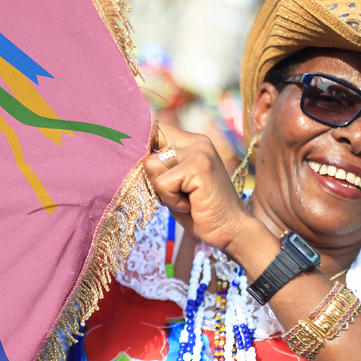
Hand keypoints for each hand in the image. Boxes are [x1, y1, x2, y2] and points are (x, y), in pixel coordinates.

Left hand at [143, 123, 260, 257]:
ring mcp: (199, 151)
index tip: (141, 163)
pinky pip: (162, 183)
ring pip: (151, 166)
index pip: (153, 129)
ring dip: (163, 191)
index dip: (140, 147)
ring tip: (186, 199)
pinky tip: (191, 204)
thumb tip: (130, 156)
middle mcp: (196, 141)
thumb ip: (159, 168)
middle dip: (153, 179)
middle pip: (147, 150)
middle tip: (178, 194)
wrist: (231, 231)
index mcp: (190, 142)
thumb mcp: (174, 185)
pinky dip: (172, 201)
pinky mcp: (199, 166)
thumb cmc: (198, 211)